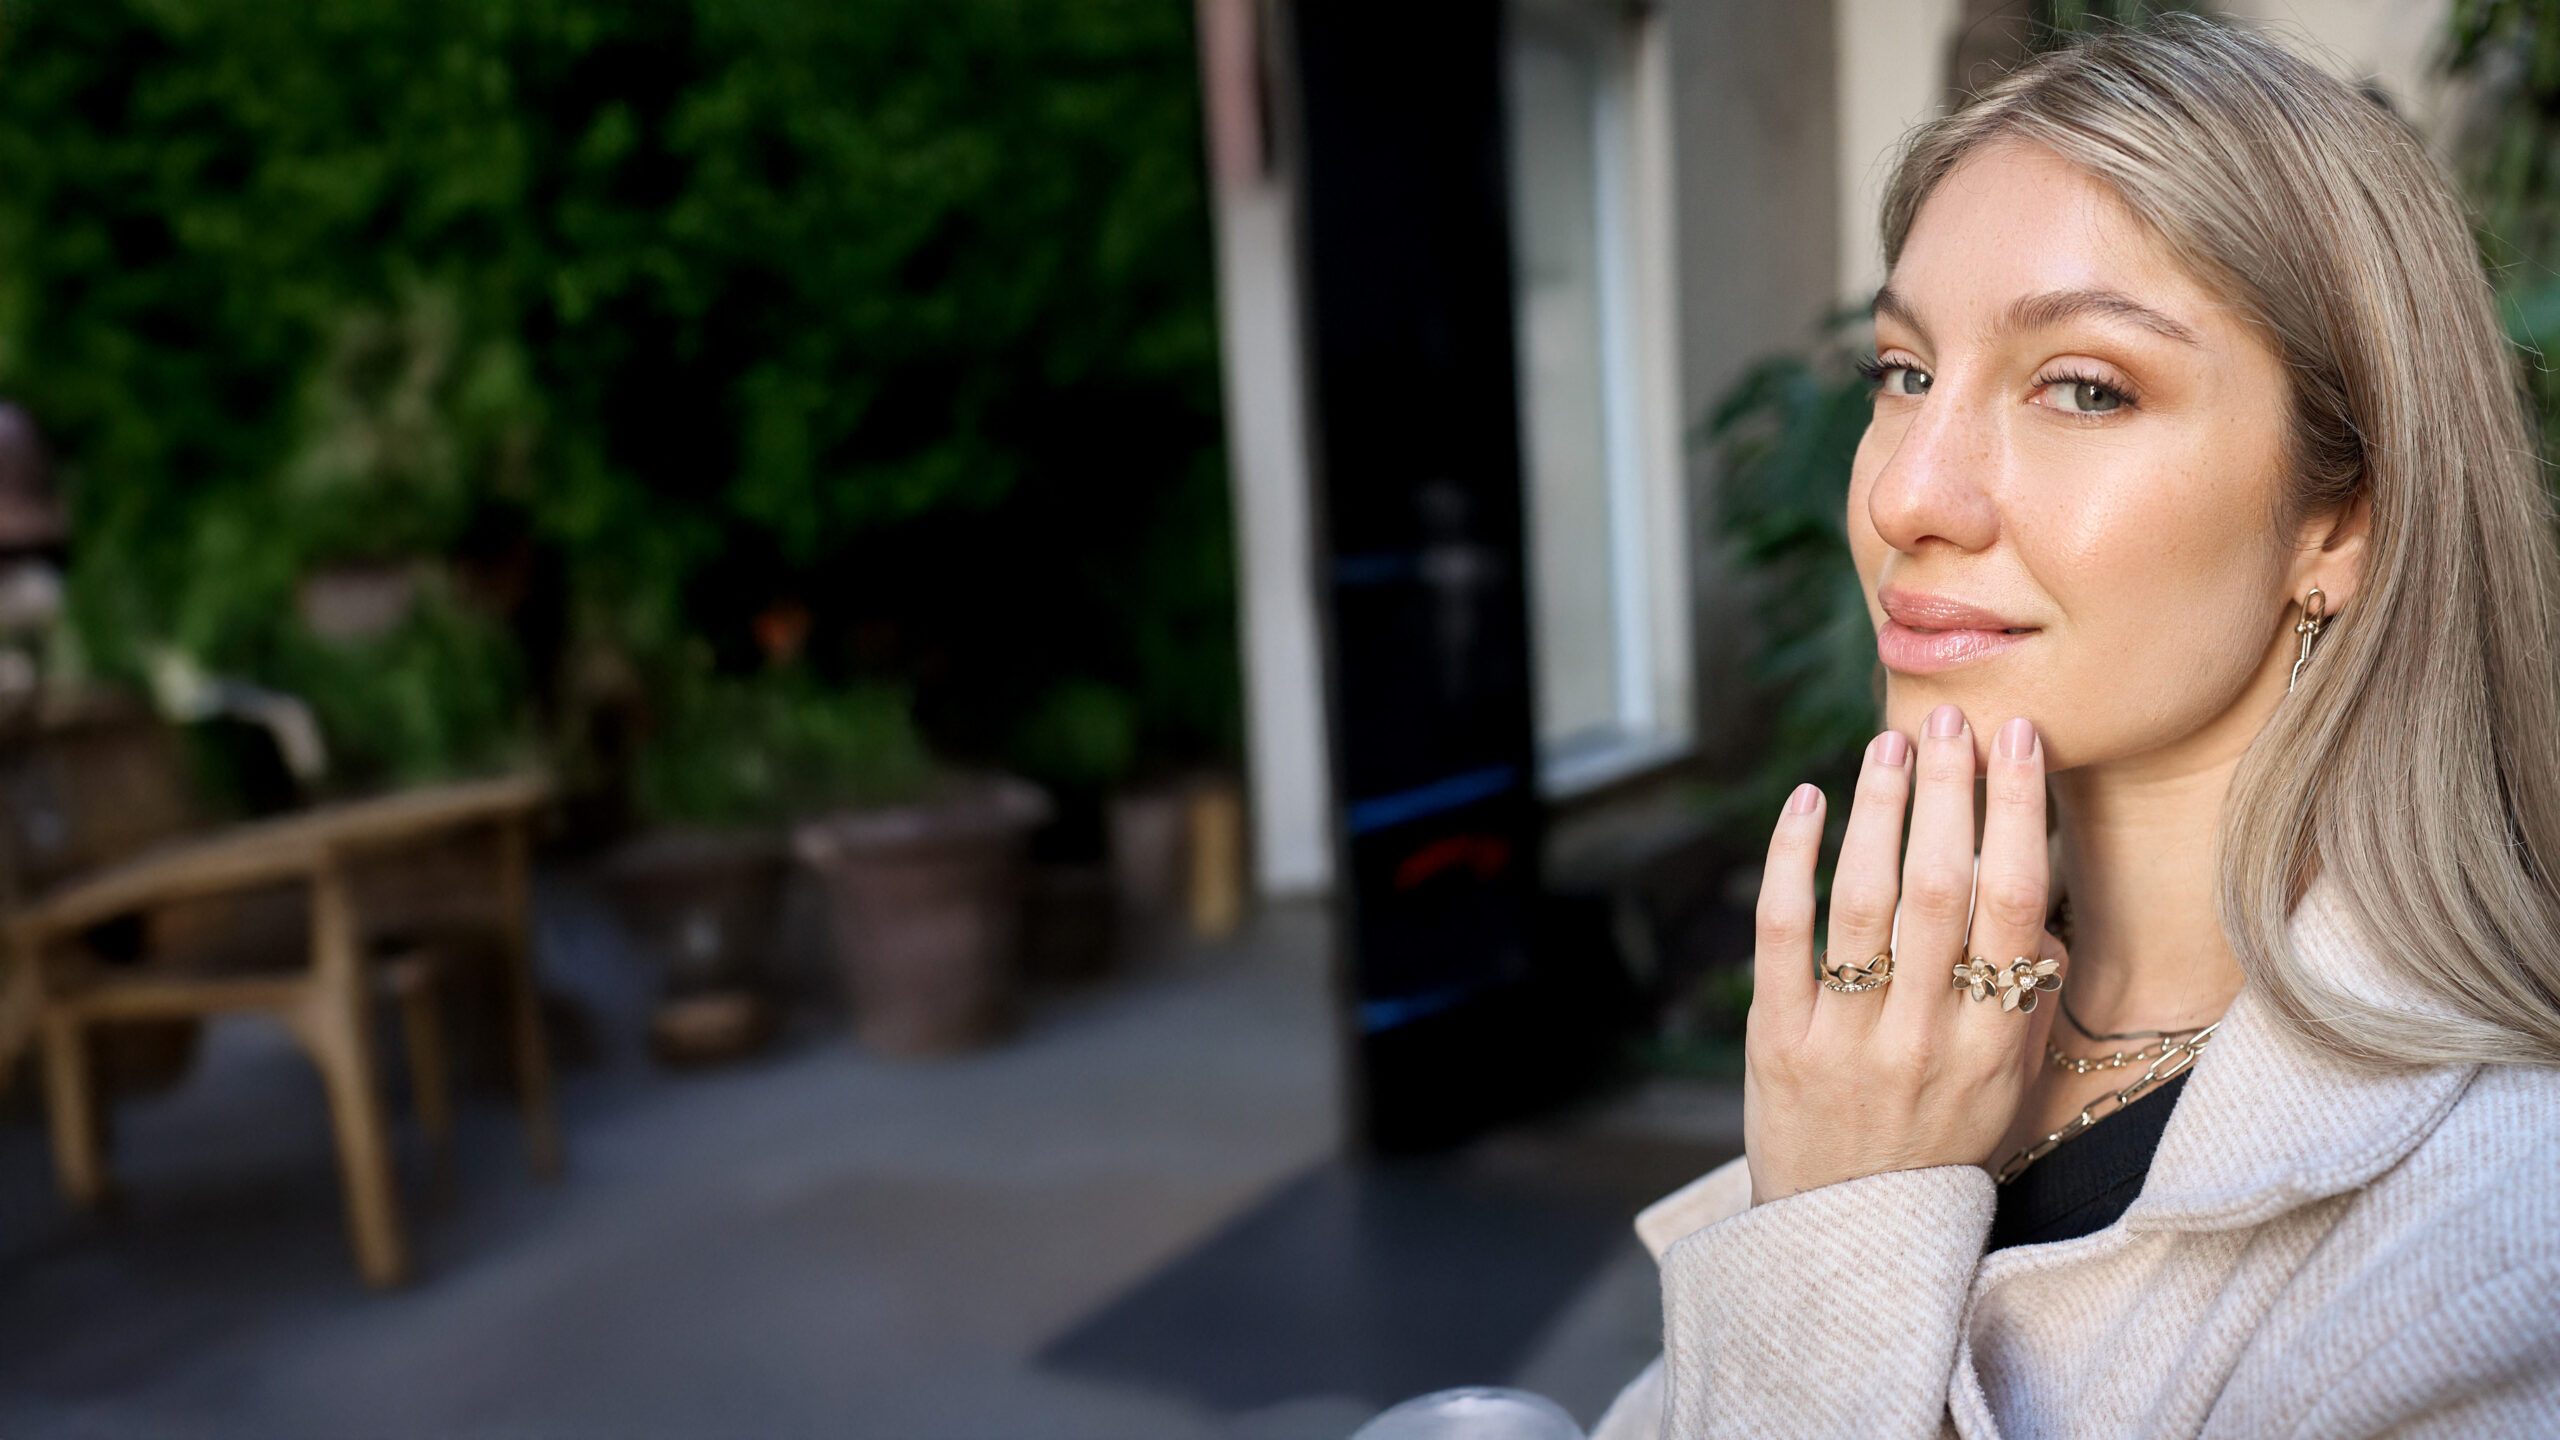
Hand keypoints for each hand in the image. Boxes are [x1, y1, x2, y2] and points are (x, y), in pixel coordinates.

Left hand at [1742, 704, 2065, 1204]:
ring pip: (1863, 903)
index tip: (2021, 740)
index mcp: (1993, 1044)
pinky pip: (1781, 936)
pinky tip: (1807, 802)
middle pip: (1941, 890)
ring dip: (1879, 811)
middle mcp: (1923, 1038)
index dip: (2018, 813)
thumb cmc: (1939, 1143)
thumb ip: (2026, 998)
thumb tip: (2036, 901)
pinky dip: (1791, 862)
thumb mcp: (2009, 1083)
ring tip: (1890, 745)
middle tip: (1953, 718)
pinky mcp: (1774, 1041)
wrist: (1848, 1236)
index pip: (2013, 905)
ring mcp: (1844, 1040)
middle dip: (1949, 792)